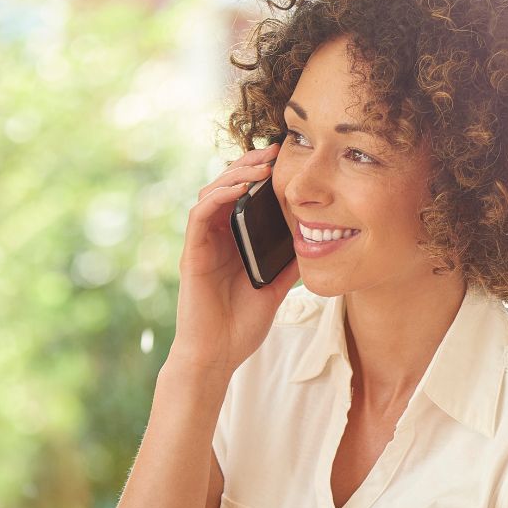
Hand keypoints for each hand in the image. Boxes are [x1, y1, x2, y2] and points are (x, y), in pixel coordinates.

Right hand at [165, 142, 299, 377]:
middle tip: (276, 150)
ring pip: (212, 193)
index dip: (260, 175)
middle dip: (250, 165)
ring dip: (235, 173)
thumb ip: (288, 263)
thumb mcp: (275, 287)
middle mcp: (215, 238)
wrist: (217, 356)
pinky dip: (219, 196)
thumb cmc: (242, 326)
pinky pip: (200, 215)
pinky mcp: (192, 254)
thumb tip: (316, 240)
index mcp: (233, 242)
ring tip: (261, 163)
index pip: (244, 198)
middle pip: (226, 187)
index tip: (286, 160)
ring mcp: (202, 244)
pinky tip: (241, 187)